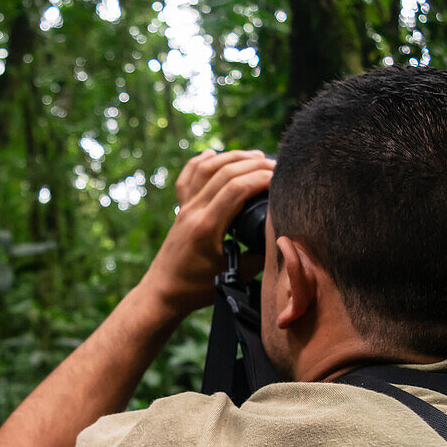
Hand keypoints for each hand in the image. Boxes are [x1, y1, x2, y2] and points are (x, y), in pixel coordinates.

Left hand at [139, 149, 275, 316]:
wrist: (163, 292)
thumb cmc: (196, 289)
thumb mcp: (233, 276)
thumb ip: (260, 258)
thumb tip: (283, 240)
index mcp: (206, 227)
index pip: (236, 189)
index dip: (261, 178)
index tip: (282, 177)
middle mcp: (193, 211)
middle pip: (224, 173)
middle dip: (254, 164)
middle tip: (278, 165)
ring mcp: (184, 208)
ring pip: (206, 169)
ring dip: (232, 157)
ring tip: (257, 155)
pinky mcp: (180, 209)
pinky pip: (188, 177)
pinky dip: (201, 161)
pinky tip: (213, 153)